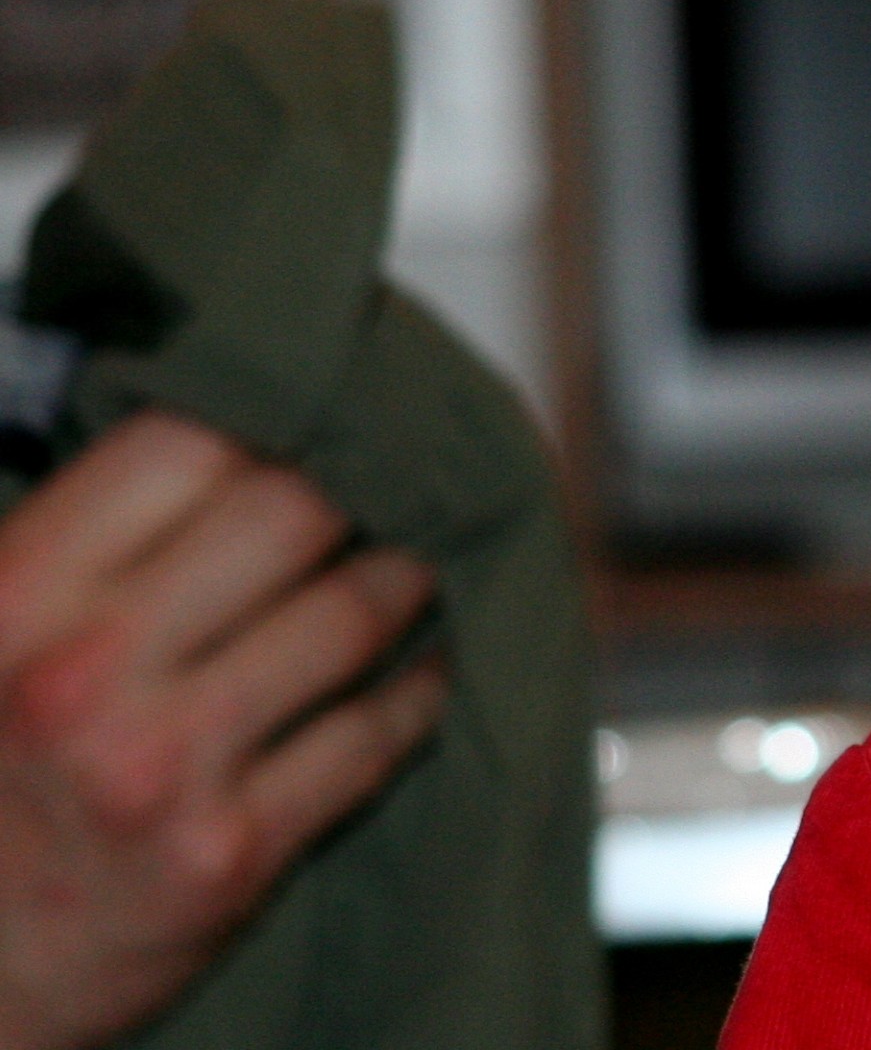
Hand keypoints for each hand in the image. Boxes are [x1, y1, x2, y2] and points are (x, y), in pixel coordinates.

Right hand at [0, 412, 445, 1049]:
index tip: (319, 422)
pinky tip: (426, 664)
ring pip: (354, 614)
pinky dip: (420, 688)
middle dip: (359, 490)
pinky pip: (375, 734)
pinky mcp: (230, 853)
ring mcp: (162, 767)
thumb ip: (95, 538)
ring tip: (416, 565)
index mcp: (16, 594)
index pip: (189, 443)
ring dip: (407, 578)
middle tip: (390, 488)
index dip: (276, 420)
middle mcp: (84, 675)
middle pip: (292, 509)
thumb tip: (238, 424)